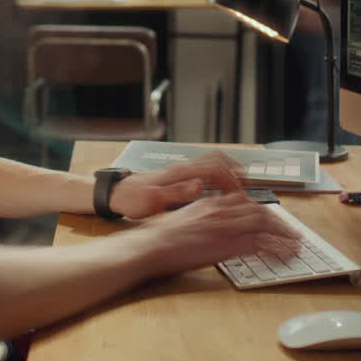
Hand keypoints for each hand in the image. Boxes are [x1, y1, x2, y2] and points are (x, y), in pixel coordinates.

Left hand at [108, 150, 244, 219]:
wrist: (115, 195)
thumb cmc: (131, 200)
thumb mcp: (152, 202)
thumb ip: (177, 194)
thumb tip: (199, 186)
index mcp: (179, 173)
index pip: (214, 168)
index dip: (230, 180)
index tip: (238, 196)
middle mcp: (182, 168)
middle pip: (217, 159)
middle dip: (234, 171)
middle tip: (244, 187)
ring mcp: (180, 171)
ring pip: (212, 162)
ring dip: (227, 172)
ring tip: (237, 188)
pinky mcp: (178, 177)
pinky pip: (204, 170)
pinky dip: (217, 176)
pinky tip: (219, 191)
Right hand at [133, 193, 302, 277]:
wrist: (151, 246)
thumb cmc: (162, 238)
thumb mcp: (185, 220)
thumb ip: (204, 220)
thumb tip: (214, 228)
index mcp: (211, 204)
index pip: (244, 202)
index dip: (262, 211)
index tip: (272, 219)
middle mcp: (221, 211)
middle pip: (259, 212)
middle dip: (279, 223)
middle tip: (291, 234)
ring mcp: (225, 227)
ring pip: (264, 225)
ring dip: (283, 235)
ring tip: (295, 246)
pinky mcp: (227, 245)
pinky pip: (260, 245)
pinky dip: (276, 250)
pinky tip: (284, 257)